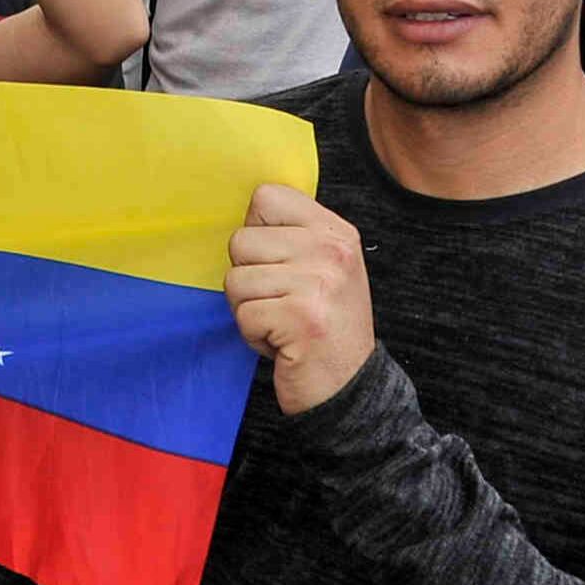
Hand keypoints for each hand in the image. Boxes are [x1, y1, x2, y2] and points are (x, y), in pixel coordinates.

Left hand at [226, 181, 375, 416]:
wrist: (349, 386)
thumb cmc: (323, 325)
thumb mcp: (322, 267)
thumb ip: (291, 236)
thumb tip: (244, 213)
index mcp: (336, 231)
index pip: (265, 197)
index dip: (256, 233)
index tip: (277, 264)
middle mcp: (331, 251)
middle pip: (240, 241)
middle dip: (247, 279)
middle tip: (280, 304)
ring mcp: (319, 283)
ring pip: (235, 280)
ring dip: (248, 310)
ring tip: (282, 323)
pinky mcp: (301, 318)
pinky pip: (244, 315)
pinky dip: (254, 336)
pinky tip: (283, 343)